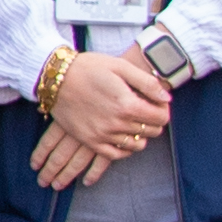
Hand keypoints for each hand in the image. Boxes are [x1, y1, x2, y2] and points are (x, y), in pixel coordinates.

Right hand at [32, 49, 173, 187]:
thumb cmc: (88, 67)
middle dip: (154, 122)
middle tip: (146, 111)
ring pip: (136, 145)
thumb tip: (166, 99)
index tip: (157, 104)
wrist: (55, 77)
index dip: (163, 110)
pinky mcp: (89, 140)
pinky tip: (124, 139)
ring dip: (140, 135)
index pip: (161, 118)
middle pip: (151, 132)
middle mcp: (117, 123)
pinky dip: (124, 150)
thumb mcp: (120, 66)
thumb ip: (147, 83)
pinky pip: (115, 154)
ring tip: (134, 122)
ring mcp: (102, 134)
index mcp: (127, 104)